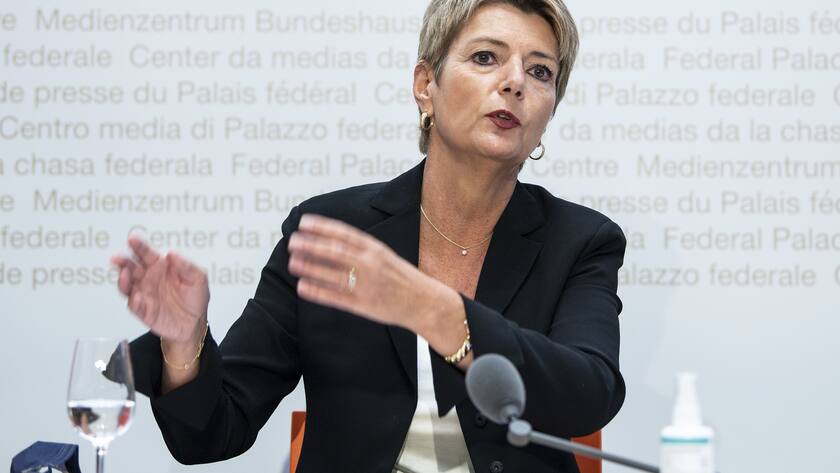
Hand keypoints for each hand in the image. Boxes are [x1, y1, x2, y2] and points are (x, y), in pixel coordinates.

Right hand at [111, 236, 208, 343]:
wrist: (194, 323)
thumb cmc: (195, 297)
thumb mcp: (198, 278)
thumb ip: (187, 265)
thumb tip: (172, 253)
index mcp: (160, 266)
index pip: (147, 253)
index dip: (139, 245)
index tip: (133, 238)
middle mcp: (148, 278)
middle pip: (131, 267)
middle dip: (123, 261)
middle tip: (118, 257)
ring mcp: (143, 294)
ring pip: (127, 286)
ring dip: (123, 280)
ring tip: (124, 276)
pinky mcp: (143, 311)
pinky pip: (135, 306)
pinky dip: (134, 302)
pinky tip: (137, 297)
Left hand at [287, 214, 457, 332]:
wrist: (425, 303)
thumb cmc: (400, 277)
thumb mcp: (384, 255)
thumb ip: (360, 248)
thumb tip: (330, 240)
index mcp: (376, 249)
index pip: (345, 234)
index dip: (323, 227)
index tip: (304, 222)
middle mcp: (371, 265)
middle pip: (336, 252)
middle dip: (312, 245)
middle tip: (292, 241)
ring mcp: (368, 285)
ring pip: (334, 274)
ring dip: (311, 267)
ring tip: (293, 262)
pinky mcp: (365, 305)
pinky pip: (337, 297)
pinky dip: (318, 292)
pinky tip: (302, 287)